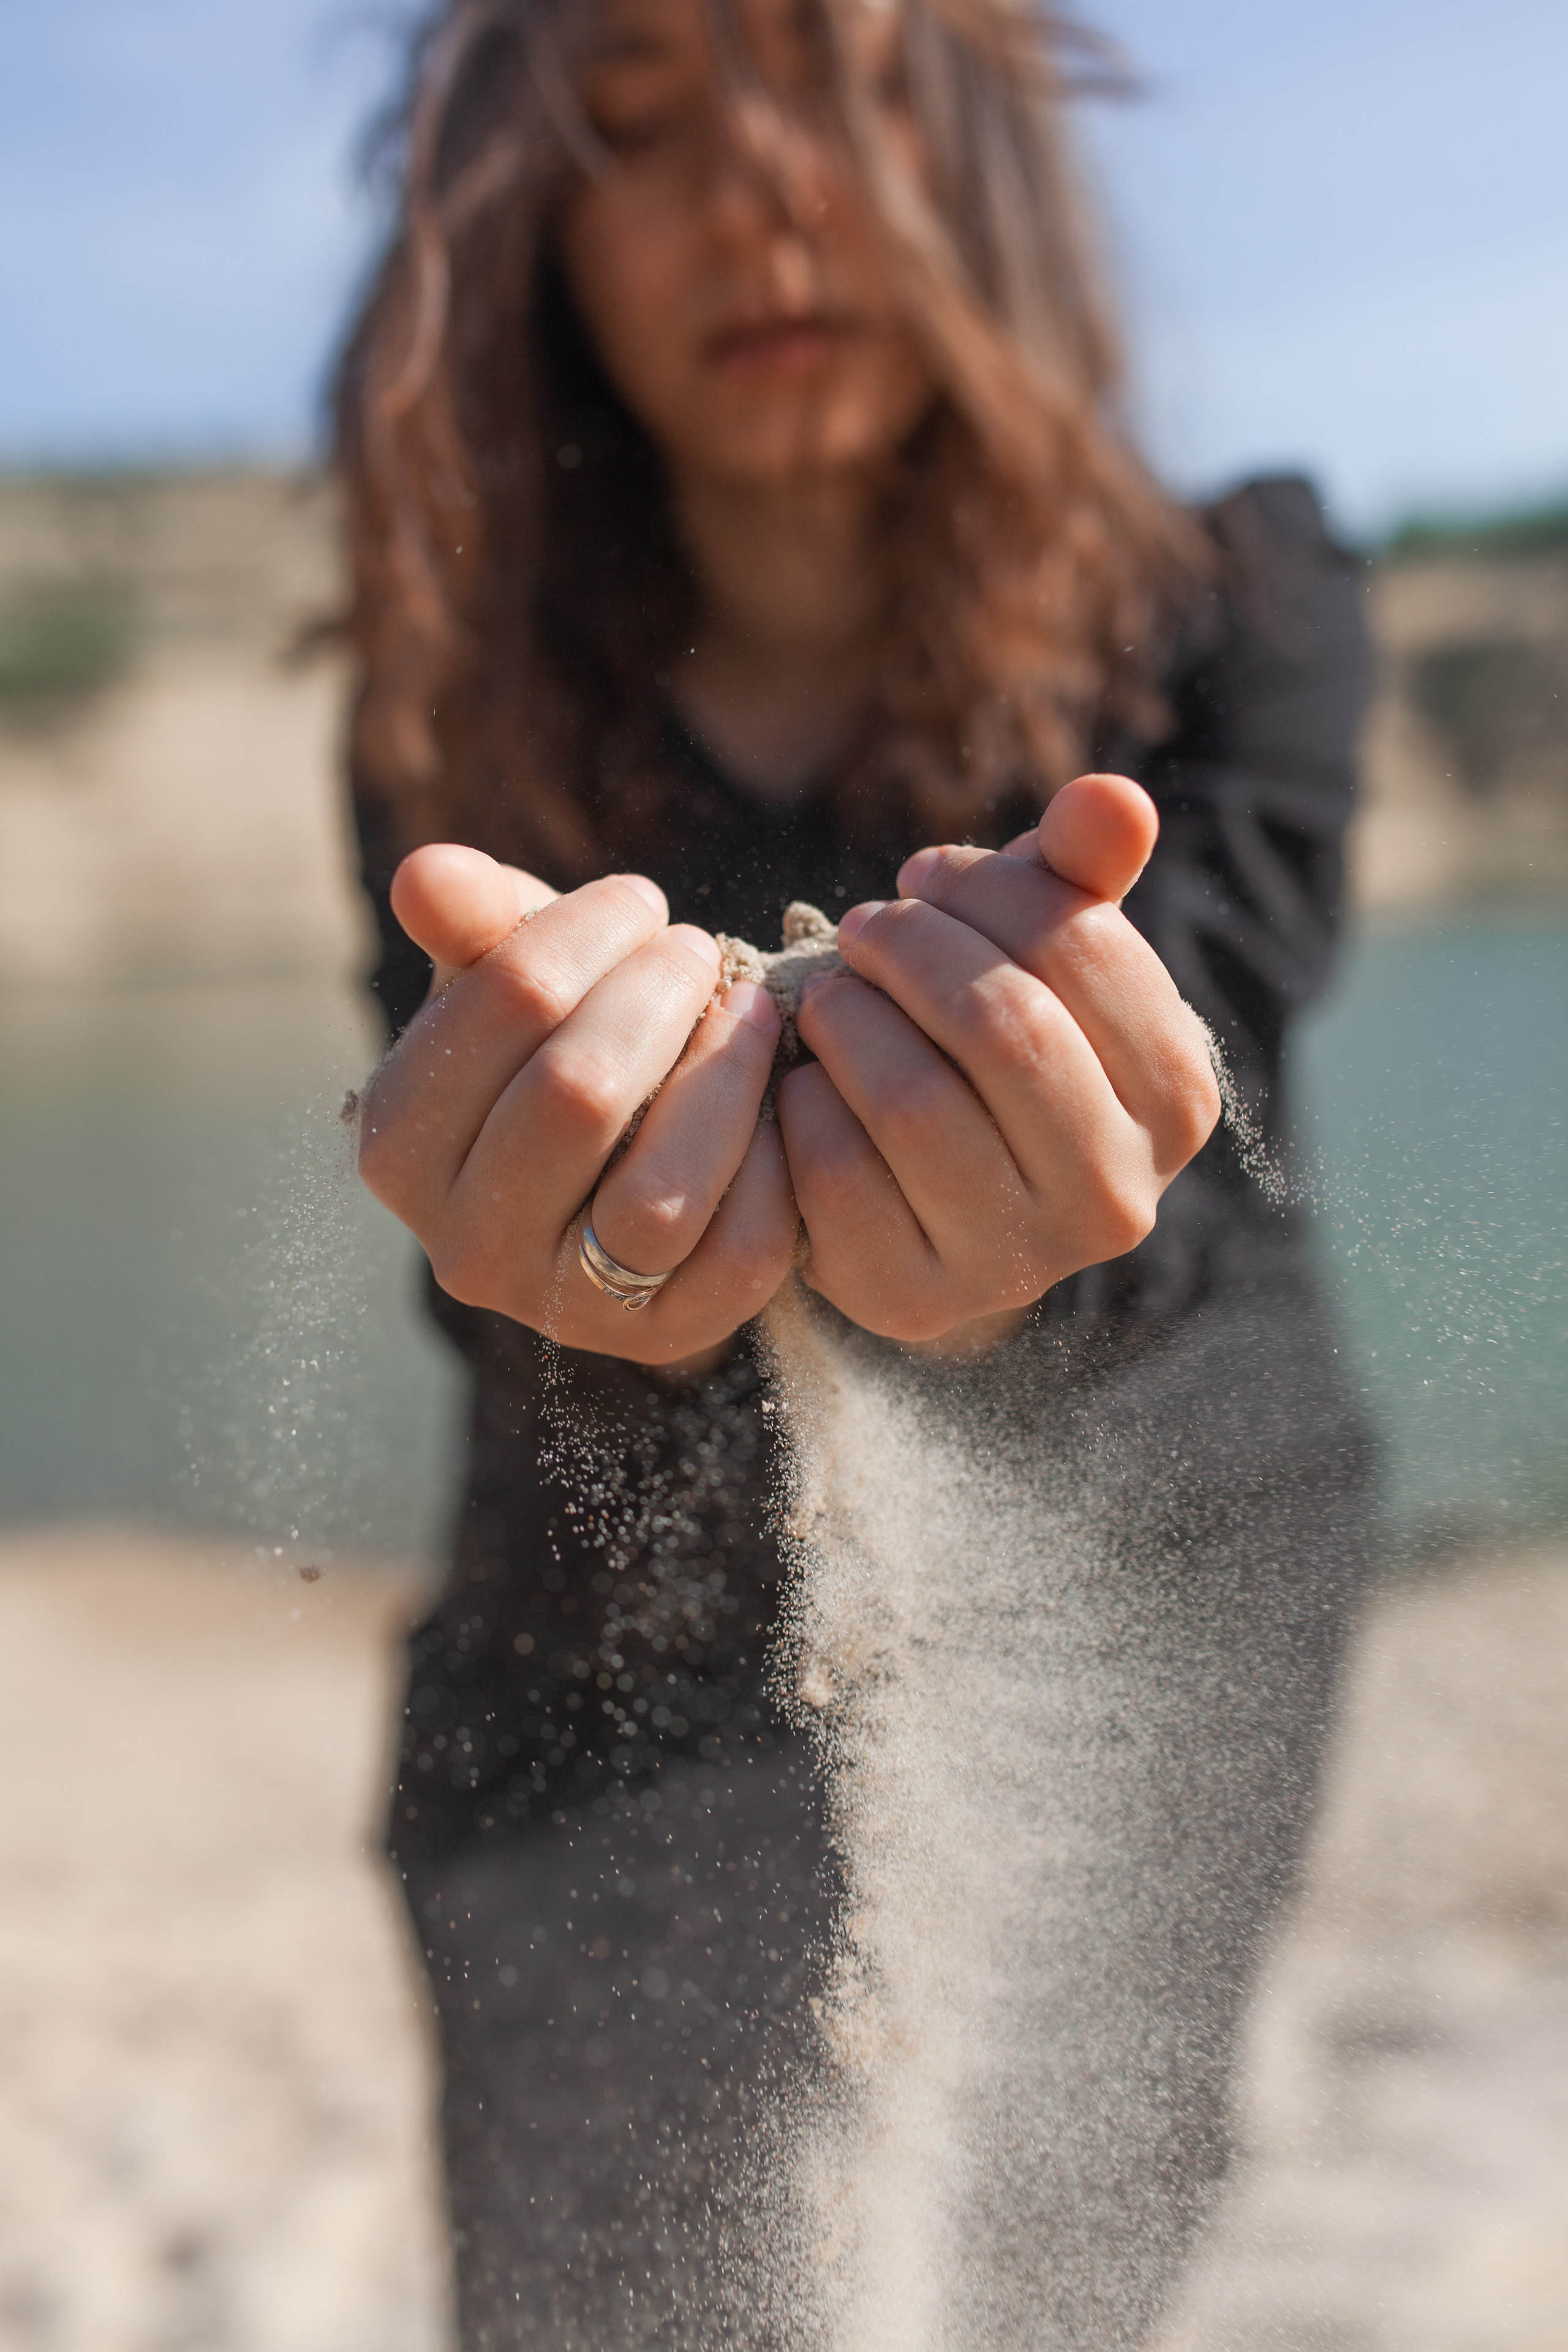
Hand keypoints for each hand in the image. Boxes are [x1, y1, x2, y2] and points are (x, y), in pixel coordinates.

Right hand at [358, 846, 799, 1364]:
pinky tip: (774, 1102)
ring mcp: (564, 1310)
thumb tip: (424, 872)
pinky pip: (744, 1249)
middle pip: (581, 1093)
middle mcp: (464, 1246)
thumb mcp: (509, 980)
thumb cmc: (559, 1050)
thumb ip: (473, 922)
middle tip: (697, 951)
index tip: (640, 903)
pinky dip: (775, 1159)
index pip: (505, 1005)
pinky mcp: (667, 1338)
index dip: (590, 931)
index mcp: (400, 1146)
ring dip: (726, 1077)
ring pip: (660, 1194)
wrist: (623, 1176)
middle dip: (660, 997)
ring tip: (747, 1012)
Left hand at [775, 774, 1220, 1344]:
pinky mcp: (911, 1297)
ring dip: (847, 1020)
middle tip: (864, 929)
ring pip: (914, 1100)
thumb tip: (1115, 796)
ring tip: (829, 998)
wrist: (911, 1196)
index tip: (924, 877)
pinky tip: (806, 1084)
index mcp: (1177, 1100)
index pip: (1086, 946)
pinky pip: (834, 1169)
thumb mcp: (1038, 954)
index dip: (985, 887)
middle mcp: (1117, 1197)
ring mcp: (1017, 1262)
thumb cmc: (984, 1049)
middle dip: (910, 950)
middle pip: (1004, 1025)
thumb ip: (1078, 873)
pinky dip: (800, 1102)